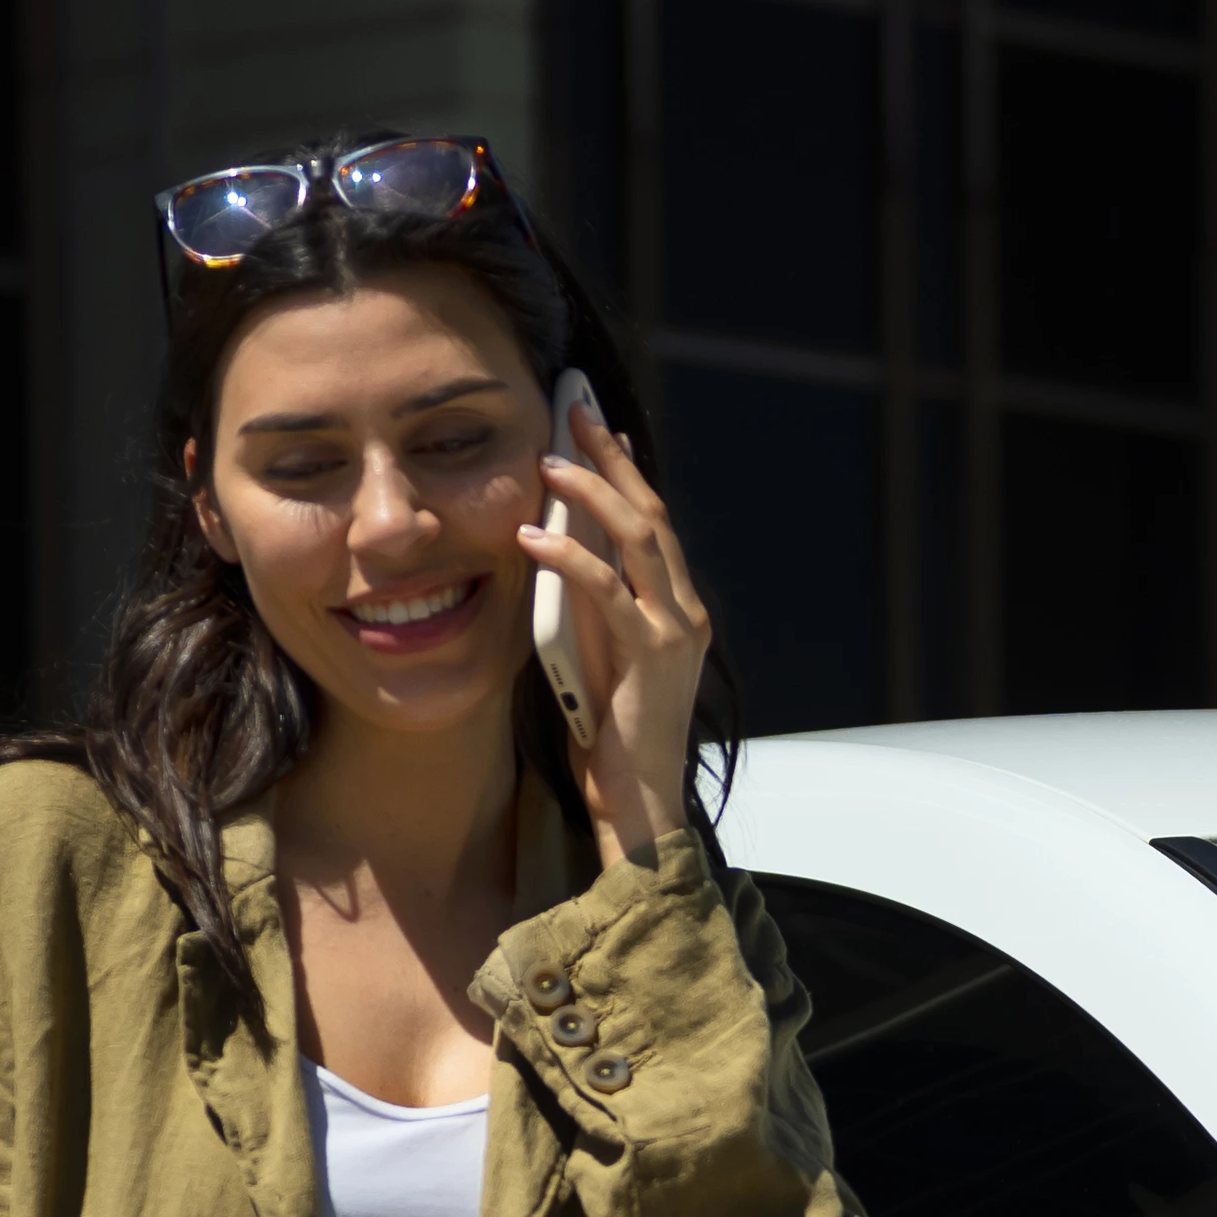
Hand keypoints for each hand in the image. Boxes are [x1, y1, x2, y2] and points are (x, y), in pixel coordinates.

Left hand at [523, 386, 715, 856]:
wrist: (640, 804)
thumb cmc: (612, 742)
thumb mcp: (599, 658)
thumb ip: (590, 611)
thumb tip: (554, 556)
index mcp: (677, 612)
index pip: (653, 525)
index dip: (626, 472)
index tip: (598, 431)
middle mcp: (685, 613)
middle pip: (650, 514)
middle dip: (611, 458)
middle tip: (575, 412)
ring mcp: (674, 631)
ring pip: (637, 538)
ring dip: (591, 492)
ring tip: (549, 462)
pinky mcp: (649, 655)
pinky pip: (606, 590)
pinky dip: (568, 558)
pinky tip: (532, 538)